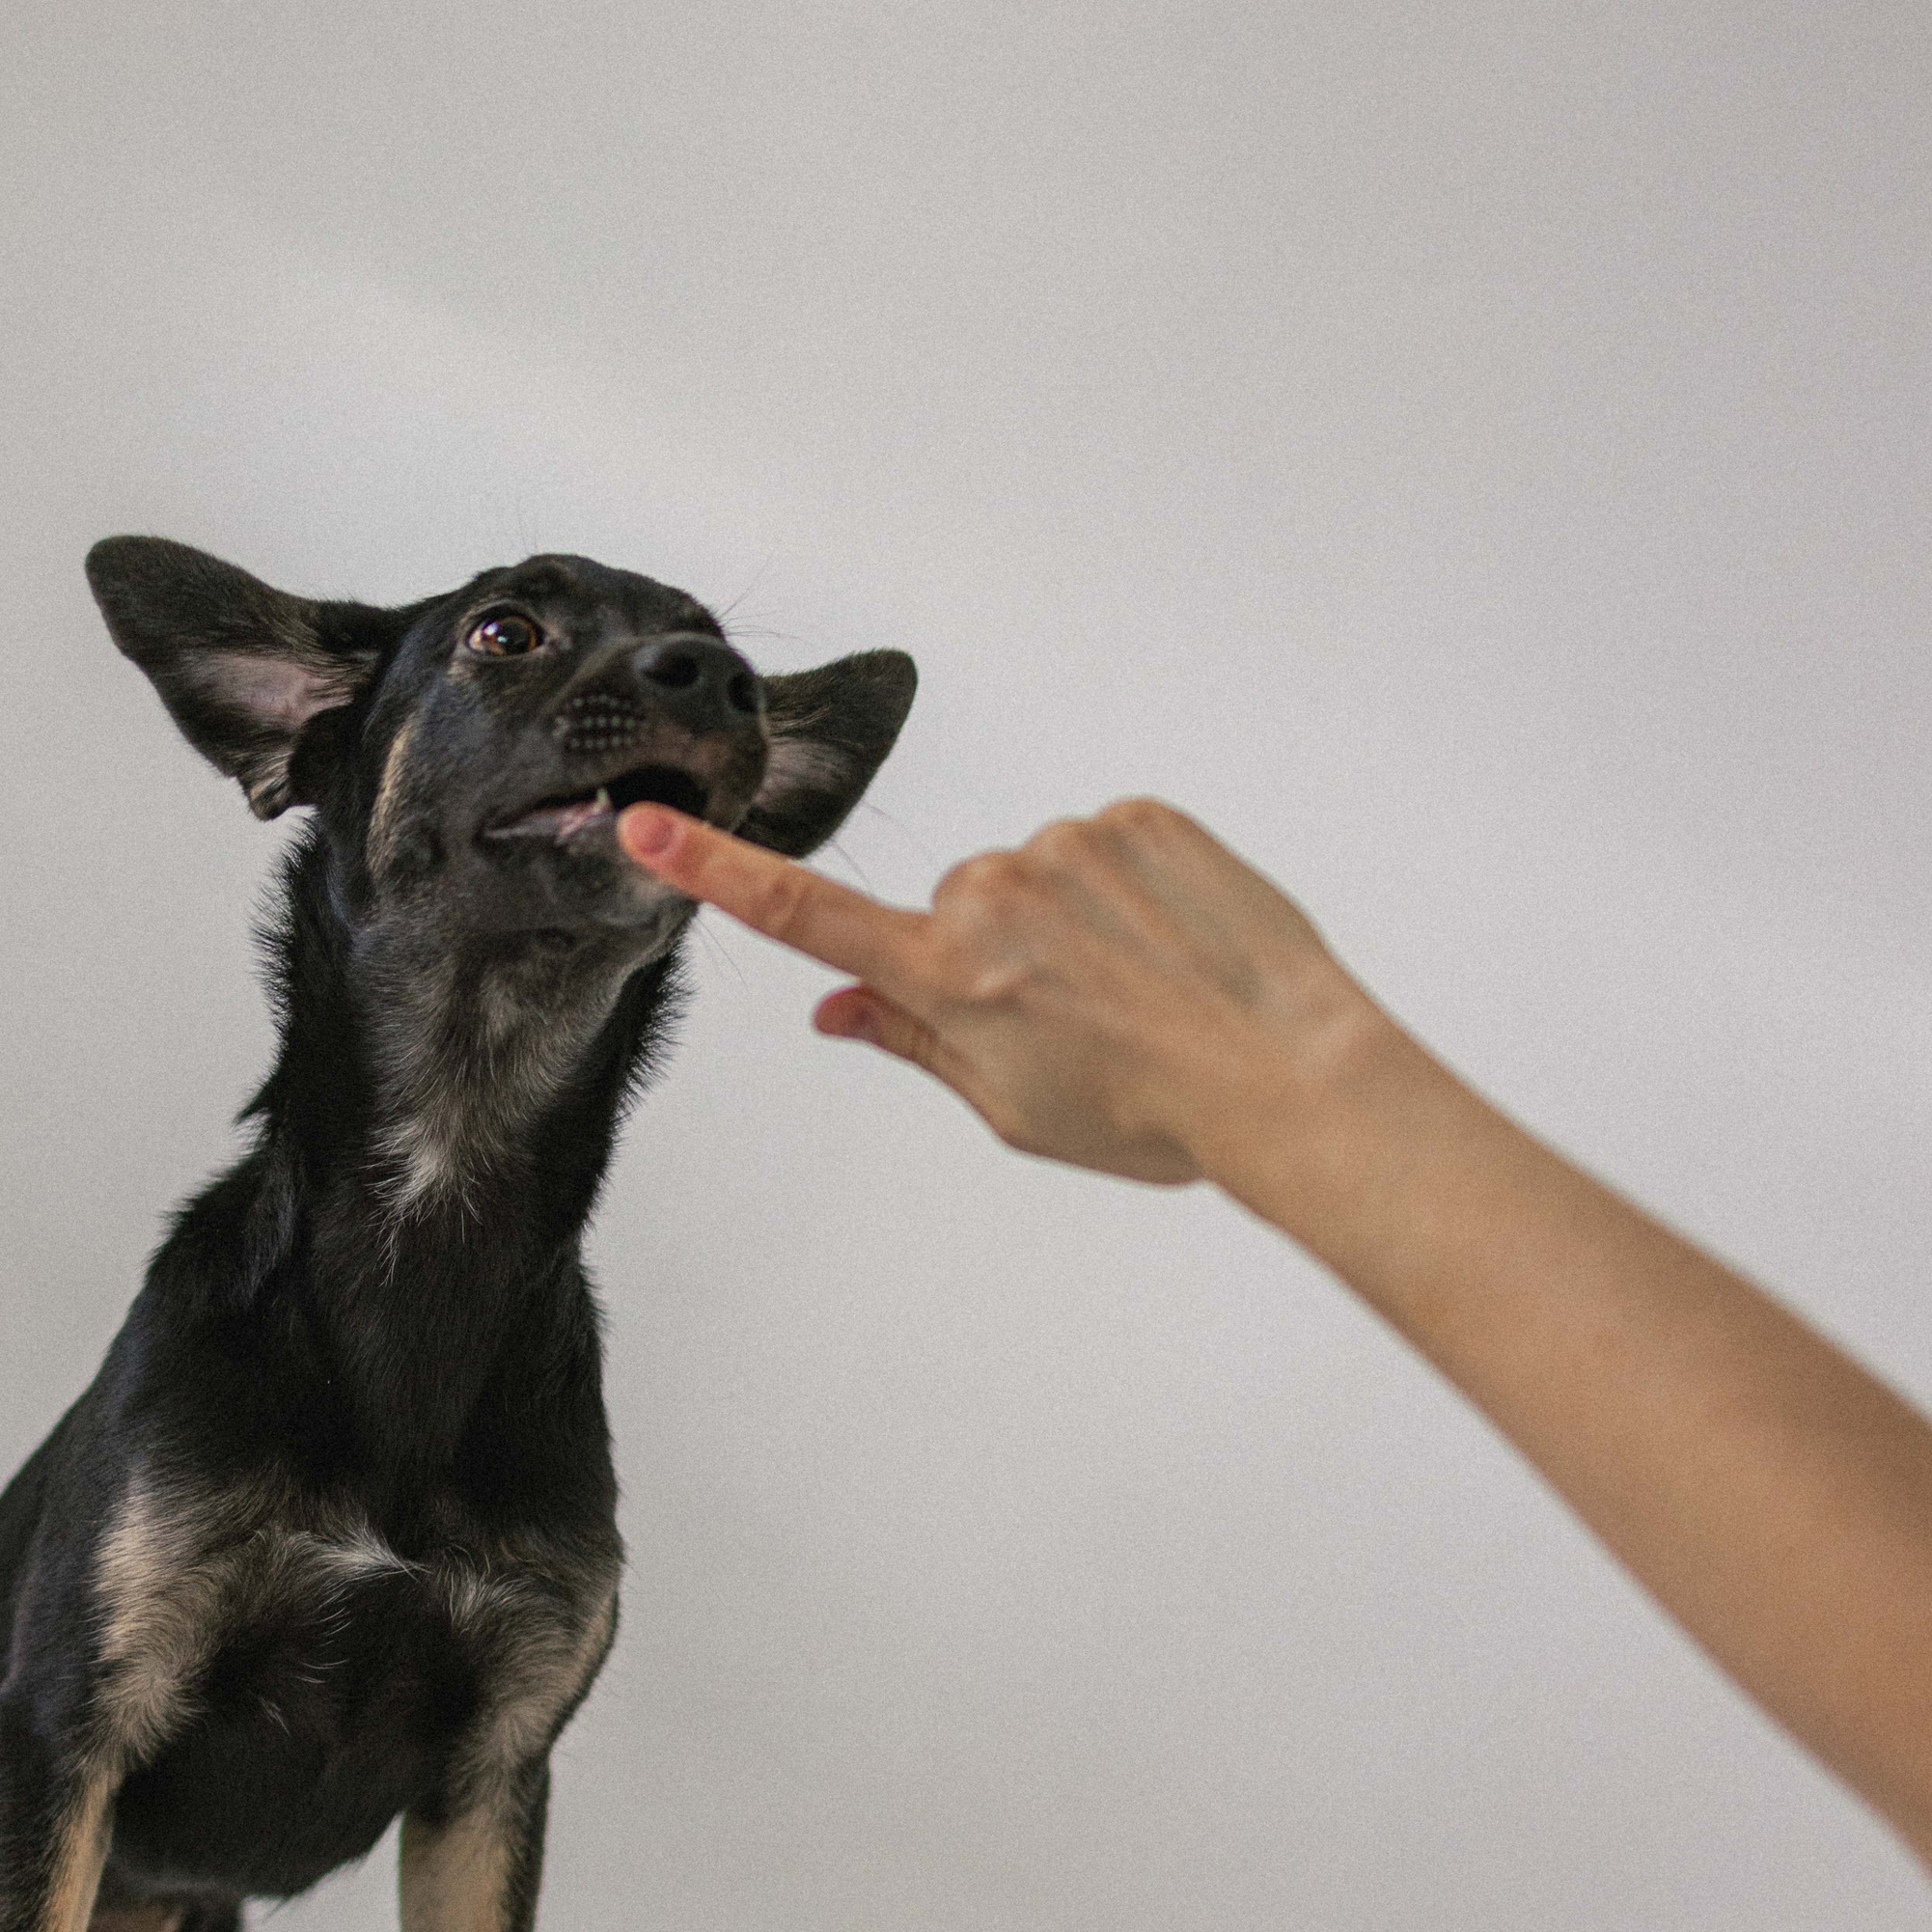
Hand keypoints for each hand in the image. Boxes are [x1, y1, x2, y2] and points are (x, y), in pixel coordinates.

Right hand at [618, 794, 1391, 1196]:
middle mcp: (993, 895)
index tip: (644, 826)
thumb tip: (834, 1009)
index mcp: (947, 978)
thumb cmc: (1154, 1115)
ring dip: (1067, 924)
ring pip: (1033, 877)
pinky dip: (1128, 889)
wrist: (1286, 1072)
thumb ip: (914, 1044)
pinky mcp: (1140, 815)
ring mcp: (1069, 845)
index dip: (715, 873)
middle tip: (1075, 1025)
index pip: (805, 917)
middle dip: (990, 956)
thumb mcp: (1013, 1109)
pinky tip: (1174, 946)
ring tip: (1140, 991)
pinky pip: (1103, 846)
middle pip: (955, 910)